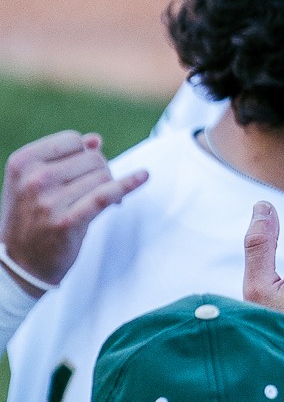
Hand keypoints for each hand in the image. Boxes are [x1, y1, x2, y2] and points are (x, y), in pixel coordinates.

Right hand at [0, 131, 147, 290]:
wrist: (21, 261)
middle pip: (93, 158)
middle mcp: (33, 178)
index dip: (86, 154)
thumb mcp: (35, 182)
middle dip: (101, 172)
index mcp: (22, 162)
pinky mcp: (67, 221)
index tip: (85, 172)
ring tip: (95, 204)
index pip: (73, 140)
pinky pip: (107, 194)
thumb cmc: (32, 217)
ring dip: (110, 188)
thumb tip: (95, 139)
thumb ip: (64, 158)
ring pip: (103, 176)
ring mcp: (49, 201)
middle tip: (93, 193)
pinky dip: (129, 184)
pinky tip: (144, 176)